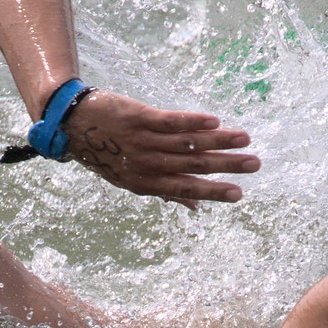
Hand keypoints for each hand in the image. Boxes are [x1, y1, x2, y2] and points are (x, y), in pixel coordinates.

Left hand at [63, 90, 259, 206]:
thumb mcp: (130, 179)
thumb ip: (164, 193)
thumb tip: (196, 209)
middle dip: (226, 165)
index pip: (187, 189)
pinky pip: (171, 121)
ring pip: (187, 143)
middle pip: (193, 166)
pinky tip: (215, 121)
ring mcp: (143, 141)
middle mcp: (146, 164)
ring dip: (219, 141)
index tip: (239, 194)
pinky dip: (193, 122)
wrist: (73, 124)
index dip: (213, 192)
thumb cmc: (104, 154)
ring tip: (244, 139)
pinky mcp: (139, 118)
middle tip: (254, 165)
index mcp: (145, 183)